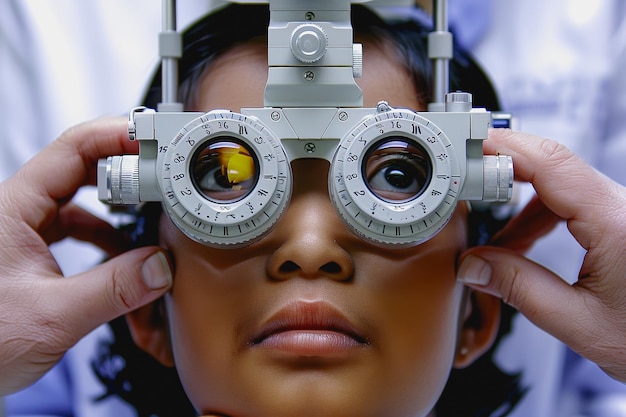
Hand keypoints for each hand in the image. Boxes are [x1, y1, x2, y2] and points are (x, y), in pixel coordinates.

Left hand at [0, 118, 172, 394]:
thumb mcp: (52, 316)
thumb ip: (115, 290)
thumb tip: (161, 267)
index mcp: (13, 207)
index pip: (74, 149)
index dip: (118, 137)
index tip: (156, 142)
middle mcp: (18, 210)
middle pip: (83, 168)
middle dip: (127, 172)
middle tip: (165, 178)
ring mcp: (25, 229)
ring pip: (81, 200)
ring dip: (117, 211)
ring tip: (148, 222)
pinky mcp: (31, 249)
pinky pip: (76, 227)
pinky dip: (105, 237)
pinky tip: (123, 257)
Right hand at [457, 129, 625, 381]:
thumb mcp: (581, 324)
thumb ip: (520, 289)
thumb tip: (472, 265)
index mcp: (617, 225)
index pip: (553, 165)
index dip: (507, 150)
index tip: (470, 150)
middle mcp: (623, 209)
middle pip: (552, 168)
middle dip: (503, 175)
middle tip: (465, 188)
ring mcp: (621, 212)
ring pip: (558, 186)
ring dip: (519, 208)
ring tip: (496, 245)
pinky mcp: (617, 222)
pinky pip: (569, 203)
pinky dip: (537, 219)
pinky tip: (520, 246)